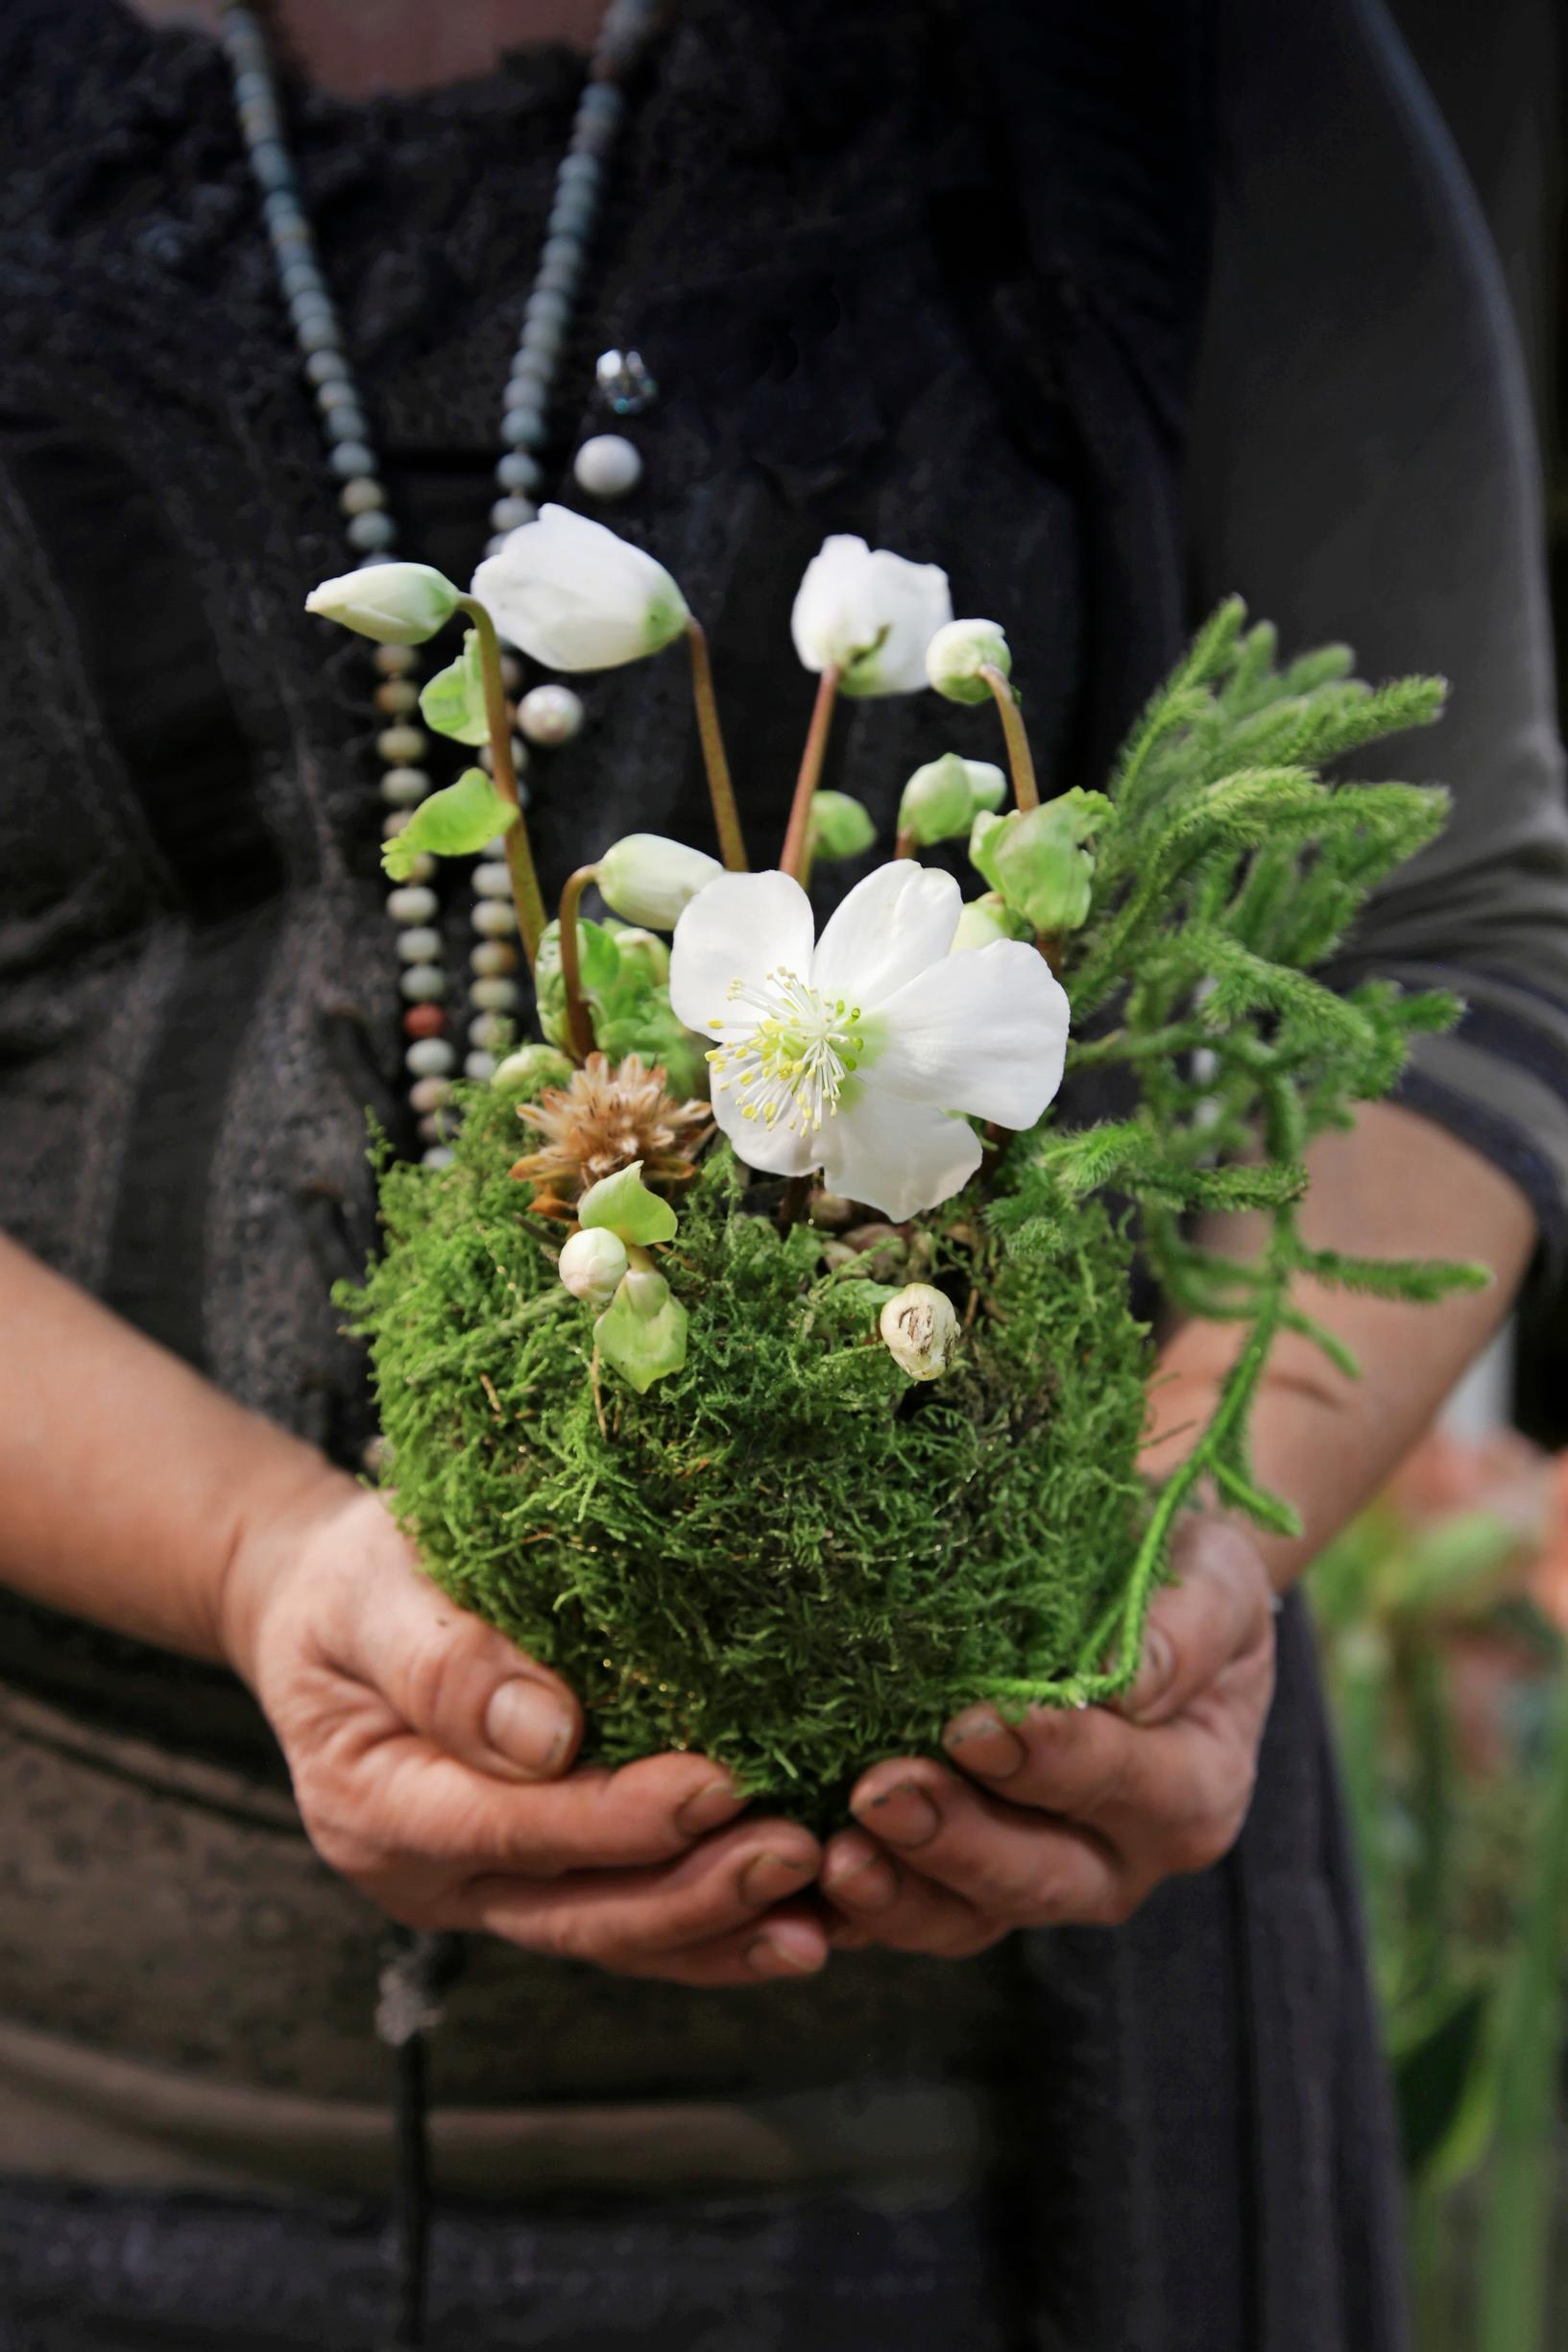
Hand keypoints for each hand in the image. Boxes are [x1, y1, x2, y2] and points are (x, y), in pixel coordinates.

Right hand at [221, 1480, 826, 1985]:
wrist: (326, 1612)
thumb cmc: (352, 1581)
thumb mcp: (369, 1588)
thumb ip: (444, 1660)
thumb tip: (547, 1736)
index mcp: (377, 1801)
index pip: (511, 1827)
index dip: (617, 1819)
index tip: (721, 1787)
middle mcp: (431, 1874)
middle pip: (576, 1911)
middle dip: (695, 1893)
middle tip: (802, 1852)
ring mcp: (487, 1891)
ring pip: (615, 1935)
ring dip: (722, 1928)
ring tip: (827, 1911)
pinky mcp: (540, 1880)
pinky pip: (630, 1921)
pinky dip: (715, 1927)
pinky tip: (807, 1916)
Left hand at [820, 1516, 1275, 1954]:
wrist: (1137, 1589)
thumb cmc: (1183, 1574)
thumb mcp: (1217, 1579)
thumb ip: (1184, 1628)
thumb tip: (1128, 1680)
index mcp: (1191, 1789)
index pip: (1125, 1786)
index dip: (1052, 1762)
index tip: (975, 1725)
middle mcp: (1119, 1858)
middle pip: (1039, 1877)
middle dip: (957, 1841)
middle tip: (881, 1792)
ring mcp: (1036, 1881)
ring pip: (966, 1917)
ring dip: (896, 1892)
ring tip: (832, 1851)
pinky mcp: (962, 1882)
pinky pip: (904, 1915)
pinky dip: (848, 1913)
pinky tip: (795, 1878)